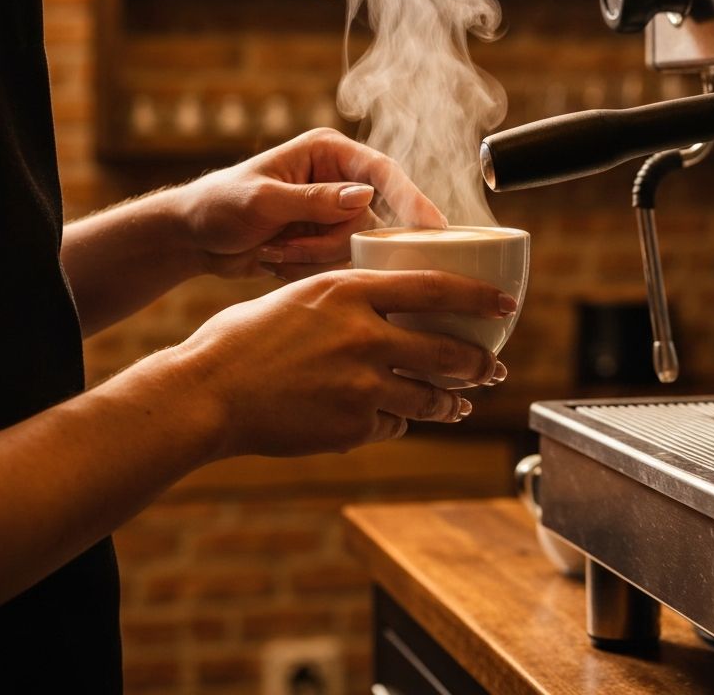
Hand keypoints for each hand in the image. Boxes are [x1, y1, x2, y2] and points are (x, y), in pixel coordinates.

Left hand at [175, 129, 446, 280]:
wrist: (192, 238)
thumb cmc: (218, 205)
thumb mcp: (263, 201)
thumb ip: (315, 200)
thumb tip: (366, 196)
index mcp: (327, 152)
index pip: (382, 172)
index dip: (412, 199)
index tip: (435, 229)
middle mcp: (339, 179)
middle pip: (371, 219)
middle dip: (329, 241)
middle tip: (285, 244)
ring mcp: (335, 213)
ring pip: (357, 247)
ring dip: (314, 256)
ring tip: (272, 249)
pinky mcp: (328, 241)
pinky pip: (341, 263)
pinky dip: (308, 267)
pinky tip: (275, 258)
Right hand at [177, 269, 514, 457]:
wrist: (206, 393)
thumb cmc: (242, 339)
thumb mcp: (298, 296)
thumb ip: (347, 300)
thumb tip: (387, 306)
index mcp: (350, 291)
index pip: (435, 286)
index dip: (479, 296)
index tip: (507, 304)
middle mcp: (364, 335)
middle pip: (447, 350)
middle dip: (480, 364)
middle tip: (494, 368)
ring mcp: (361, 384)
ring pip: (429, 397)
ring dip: (451, 402)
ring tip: (460, 404)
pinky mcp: (352, 426)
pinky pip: (392, 425)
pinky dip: (396, 422)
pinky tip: (390, 419)